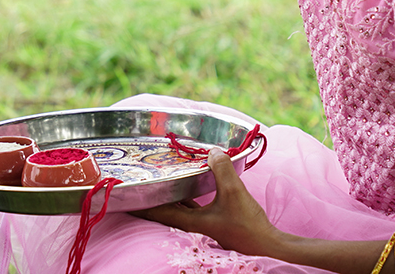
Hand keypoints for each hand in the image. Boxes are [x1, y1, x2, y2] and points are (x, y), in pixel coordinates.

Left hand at [140, 148, 283, 257]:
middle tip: (139, 182)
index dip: (141, 204)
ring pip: (179, 206)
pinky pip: (193, 204)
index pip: (158, 212)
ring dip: (169, 194)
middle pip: (165, 209)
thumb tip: (212, 151)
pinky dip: (186, 193)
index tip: (124, 196)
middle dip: (152, 197)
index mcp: (192, 221)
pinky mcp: (215, 219)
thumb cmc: (249, 224)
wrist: (270, 244)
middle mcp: (194, 223)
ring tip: (159, 178)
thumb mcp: (233, 192)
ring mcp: (204, 223)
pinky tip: (189, 182)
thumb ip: (221, 169)